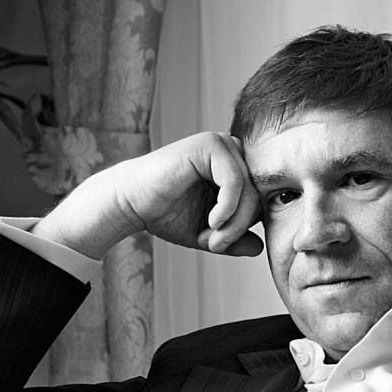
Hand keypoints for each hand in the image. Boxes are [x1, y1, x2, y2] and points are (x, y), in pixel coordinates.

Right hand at [35, 131, 265, 259]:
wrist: (130, 203)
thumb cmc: (165, 215)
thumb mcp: (207, 234)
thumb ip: (233, 239)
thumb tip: (260, 247)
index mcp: (233, 167)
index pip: (261, 198)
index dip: (247, 226)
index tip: (222, 245)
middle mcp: (230, 151)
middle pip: (259, 194)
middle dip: (241, 227)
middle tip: (217, 245)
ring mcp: (221, 144)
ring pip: (250, 190)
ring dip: (235, 222)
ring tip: (213, 239)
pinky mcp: (209, 144)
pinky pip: (236, 180)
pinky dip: (228, 207)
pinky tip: (212, 220)